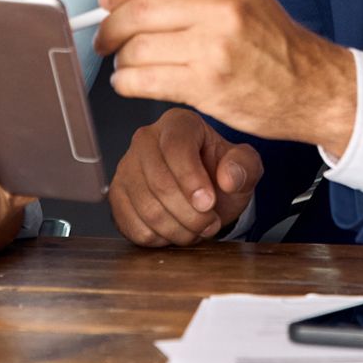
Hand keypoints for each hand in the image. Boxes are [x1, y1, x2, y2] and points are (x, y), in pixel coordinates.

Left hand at [93, 0, 356, 151]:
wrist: (314, 88)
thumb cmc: (275, 45)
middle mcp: (223, 7)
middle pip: (138, 8)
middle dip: (110, 25)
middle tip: (105, 37)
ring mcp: (215, 47)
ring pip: (137, 46)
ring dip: (120, 58)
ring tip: (126, 64)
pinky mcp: (208, 85)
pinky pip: (144, 80)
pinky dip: (126, 82)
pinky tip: (131, 83)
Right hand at [110, 107, 263, 246]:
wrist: (203, 192)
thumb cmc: (220, 174)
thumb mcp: (245, 167)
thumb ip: (244, 166)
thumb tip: (229, 177)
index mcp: (178, 123)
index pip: (176, 147)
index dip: (192, 180)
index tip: (209, 203)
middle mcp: (146, 139)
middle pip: (159, 183)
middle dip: (190, 214)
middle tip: (210, 223)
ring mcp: (127, 167)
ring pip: (147, 208)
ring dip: (178, 230)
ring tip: (197, 229)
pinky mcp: (117, 195)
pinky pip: (131, 225)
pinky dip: (158, 238)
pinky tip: (174, 230)